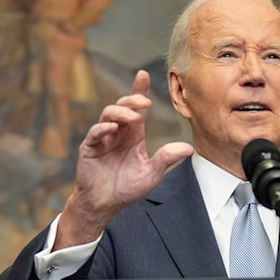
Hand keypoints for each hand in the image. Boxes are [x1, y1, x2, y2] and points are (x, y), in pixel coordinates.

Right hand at [54, 70, 193, 248]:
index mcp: (133, 135)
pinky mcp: (90, 148)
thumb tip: (189, 148)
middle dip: (133, 99)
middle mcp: (118, 133)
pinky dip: (103, 129)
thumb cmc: (126, 189)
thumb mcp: (151, 174)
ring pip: (108, 115)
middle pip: (123, 106)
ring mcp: (103, 139)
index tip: (143, 74)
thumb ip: (166, 159)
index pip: (137, 109)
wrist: (105, 205)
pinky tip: (113, 129)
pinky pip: (95, 133)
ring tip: (134, 118)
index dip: (139, 91)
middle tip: (145, 102)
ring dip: (121, 113)